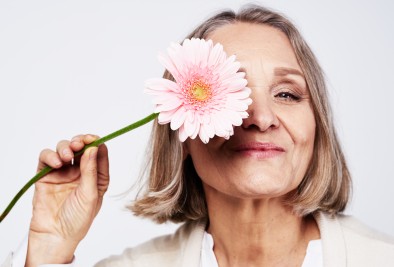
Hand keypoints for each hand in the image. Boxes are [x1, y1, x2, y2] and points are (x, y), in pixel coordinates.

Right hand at [26, 134, 109, 265]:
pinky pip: (46, 158)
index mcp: (96, 176)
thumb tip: (94, 148)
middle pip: (81, 147)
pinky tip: (56, 164)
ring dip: (65, 147)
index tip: (94, 138)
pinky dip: (50, 155)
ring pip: (64, 149)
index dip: (96, 142)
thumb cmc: (78, 220)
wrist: (55, 236)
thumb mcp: (90, 195)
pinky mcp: (46, 175)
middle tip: (79, 143)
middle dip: (80, 141)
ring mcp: (63, 172)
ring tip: (67, 157)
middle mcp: (80, 172)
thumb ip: (91, 171)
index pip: (99, 153)